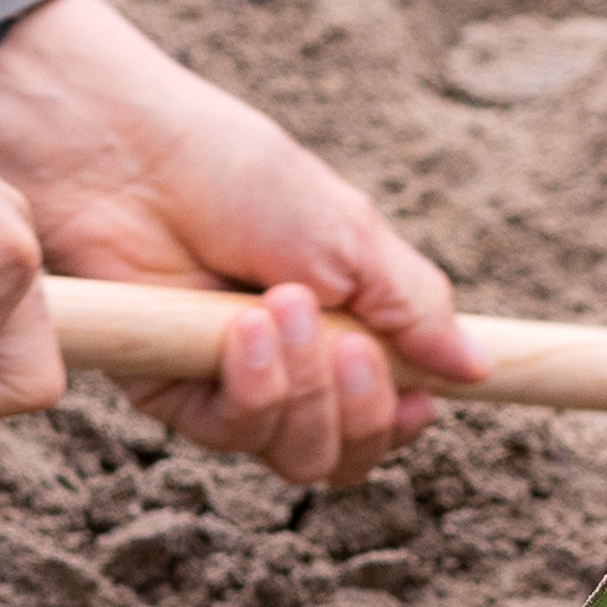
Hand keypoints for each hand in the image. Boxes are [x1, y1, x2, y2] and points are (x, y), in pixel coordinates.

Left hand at [0, 0, 481, 485]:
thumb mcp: (349, 231)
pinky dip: (252, 388)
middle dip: (362, 411)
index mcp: (339, 323)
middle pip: (347, 452)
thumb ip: (412, 307)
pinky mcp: (172, 392)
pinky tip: (244, 331)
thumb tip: (477, 368)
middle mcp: (288, 365)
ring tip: (280, 310)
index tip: (422, 401)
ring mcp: (229, 382)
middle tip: (352, 349)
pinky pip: (231, 433)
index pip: (387, 411)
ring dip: (304, 392)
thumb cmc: (237, 172)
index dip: (404, 420)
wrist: (129, 153)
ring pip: (295, 453)